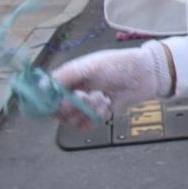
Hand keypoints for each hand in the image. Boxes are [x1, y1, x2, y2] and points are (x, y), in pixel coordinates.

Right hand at [51, 43, 173, 126]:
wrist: (147, 74)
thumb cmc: (119, 64)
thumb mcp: (90, 66)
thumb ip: (65, 76)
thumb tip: (40, 85)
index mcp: (69, 77)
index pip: (47, 94)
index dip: (50, 100)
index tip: (60, 100)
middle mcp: (74, 91)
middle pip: (58, 110)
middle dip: (72, 105)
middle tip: (86, 95)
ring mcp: (86, 103)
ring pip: (72, 119)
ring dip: (87, 110)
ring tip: (102, 98)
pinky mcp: (98, 113)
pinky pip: (87, 124)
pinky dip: (97, 117)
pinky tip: (107, 105)